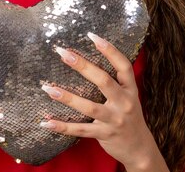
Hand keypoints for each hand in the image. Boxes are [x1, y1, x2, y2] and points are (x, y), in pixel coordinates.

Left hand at [39, 34, 166, 170]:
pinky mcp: (103, 135)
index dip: (109, 50)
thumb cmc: (129, 116)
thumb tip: (89, 60)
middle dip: (83, 66)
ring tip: (48, 88)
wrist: (139, 148)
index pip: (123, 65)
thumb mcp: (129, 97)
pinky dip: (62, 127)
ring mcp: (114, 120)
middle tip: (64, 53)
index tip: (92, 35)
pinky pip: (80, 130)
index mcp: (130, 89)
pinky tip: (46, 122)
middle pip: (103, 81)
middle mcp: (124, 103)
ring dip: (67, 97)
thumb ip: (116, 82)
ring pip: (89, 107)